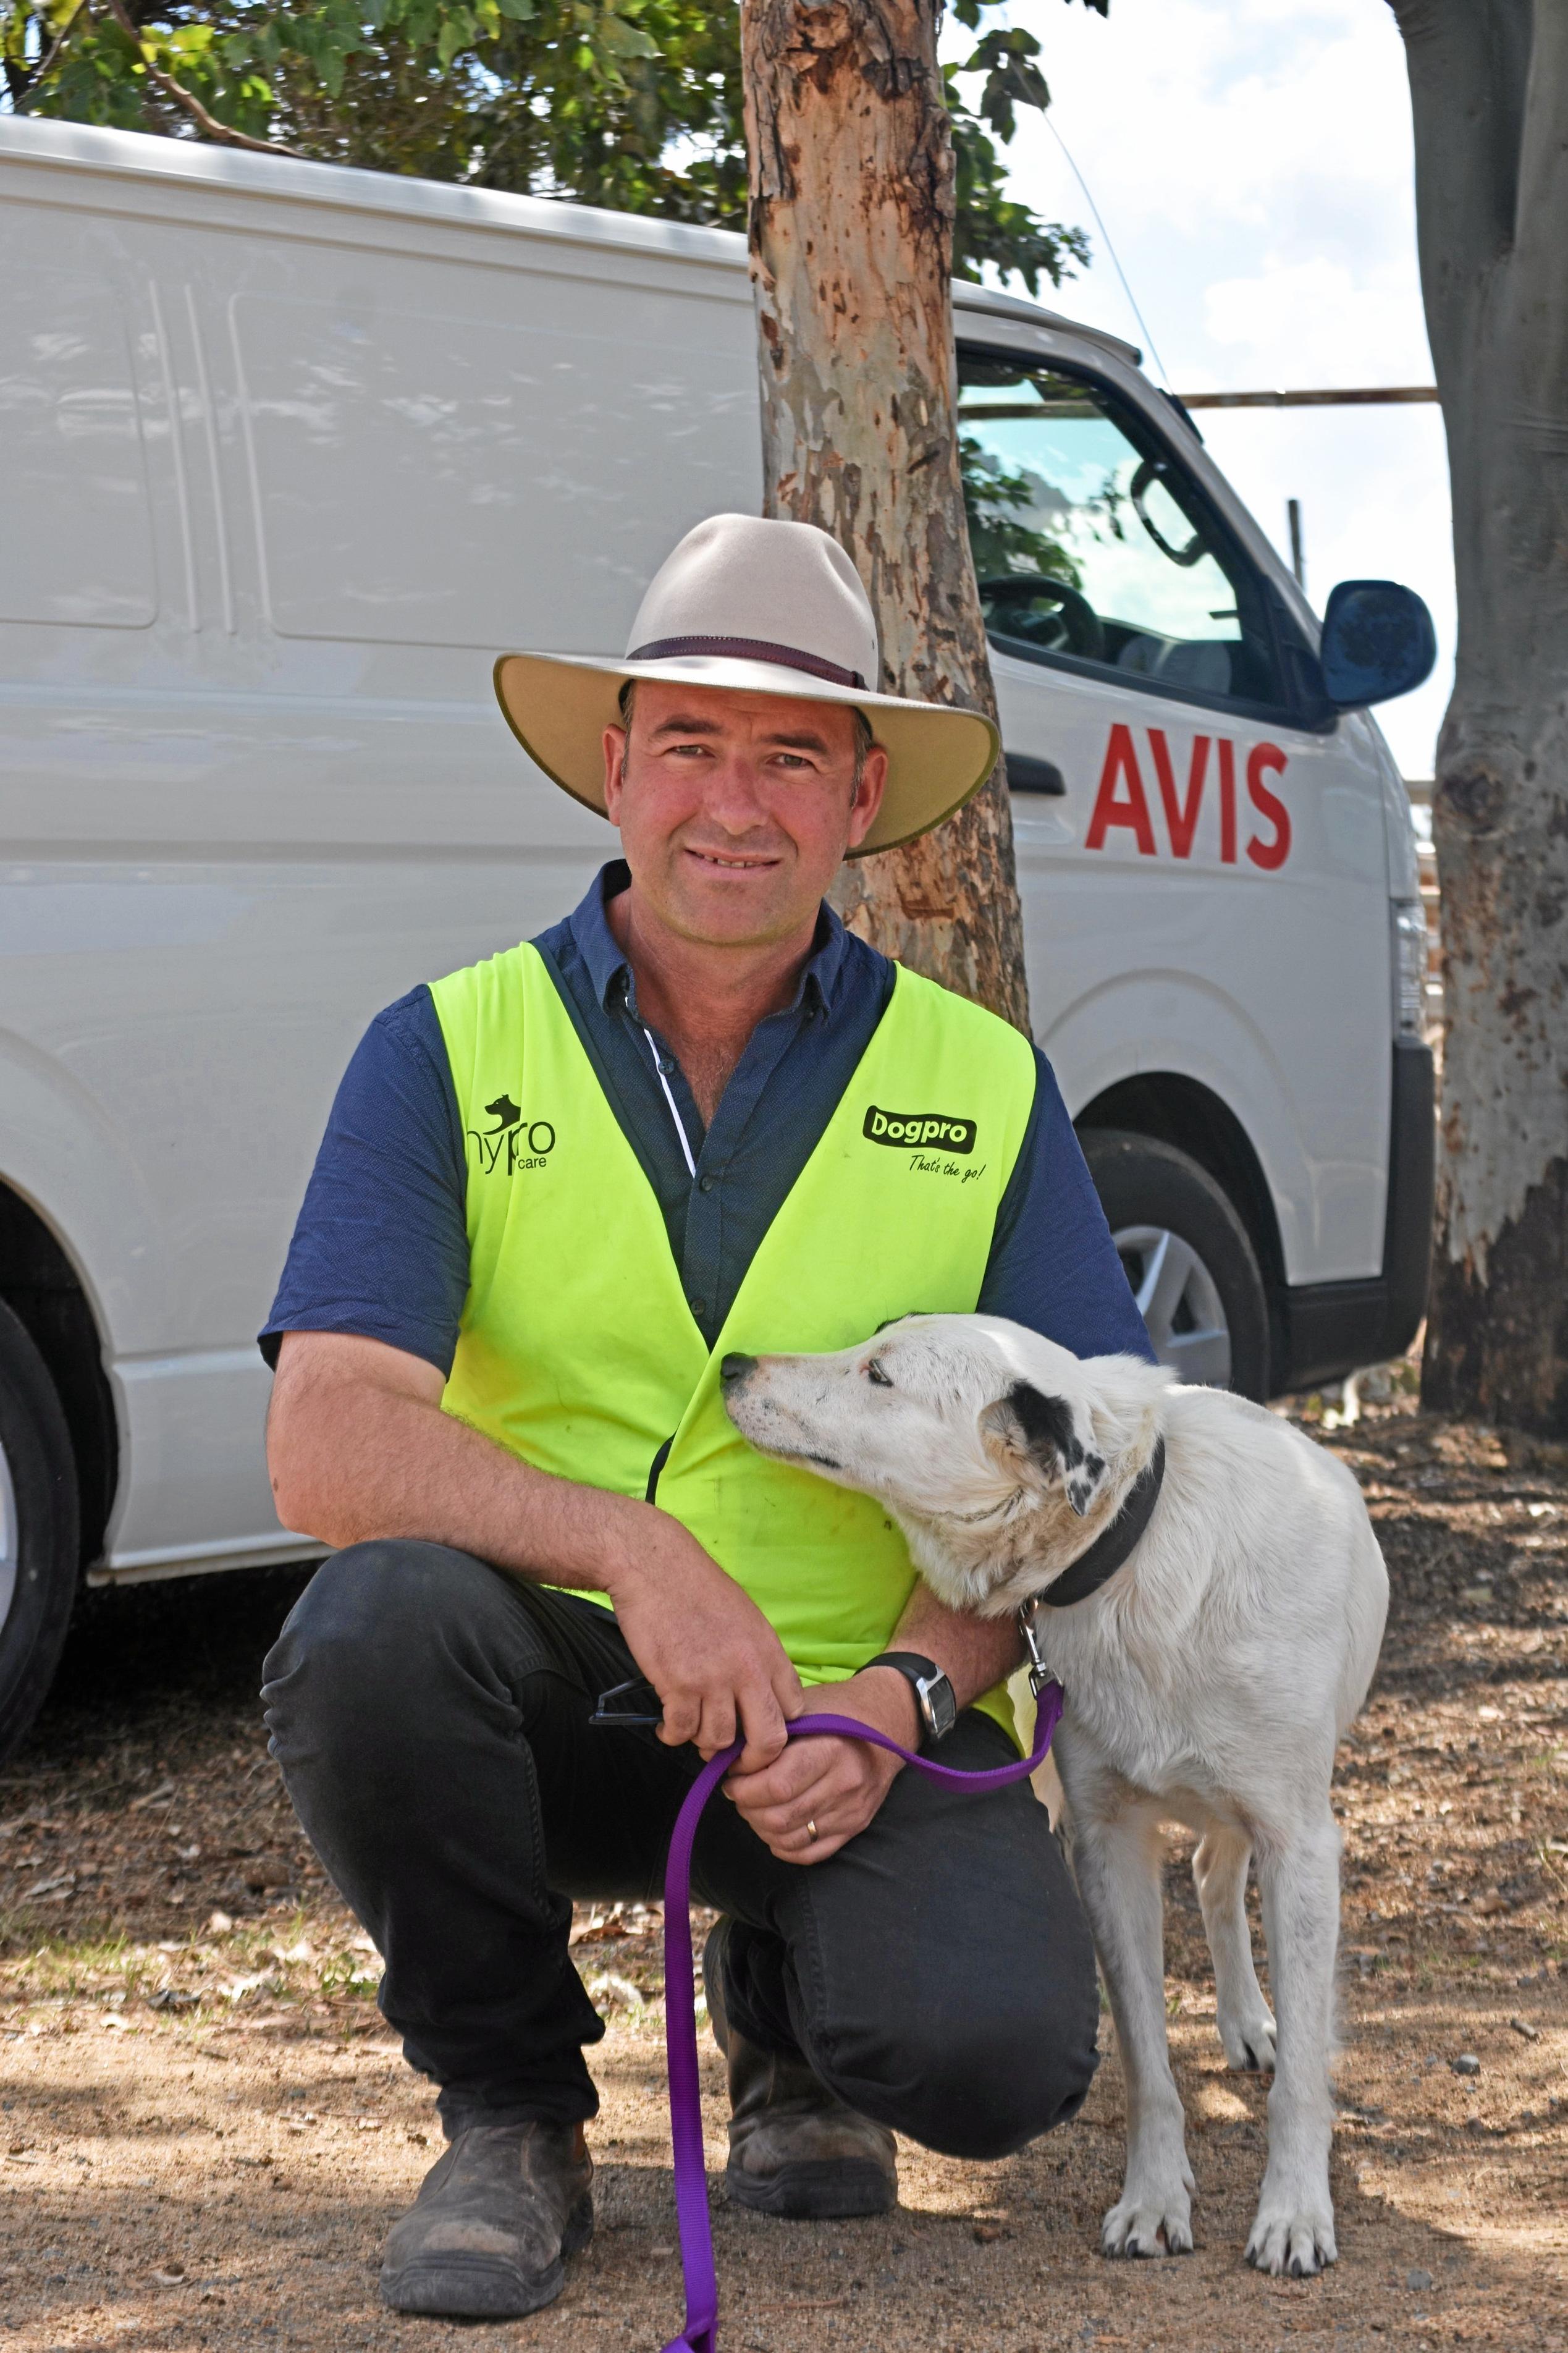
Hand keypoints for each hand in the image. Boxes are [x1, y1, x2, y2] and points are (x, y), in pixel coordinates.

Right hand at [602, 1504, 802, 1768]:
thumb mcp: (746, 1619)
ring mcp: (713, 1680)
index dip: (777, 1730)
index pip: (794, 1711)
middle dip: (751, 1759)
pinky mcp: (677, 1684)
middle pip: (768, 1740)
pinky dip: (672, 1734)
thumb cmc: (697, 1588)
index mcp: (769, 1652)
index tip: (757, 1734)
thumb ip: (757, 1659)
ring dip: (703, 1742)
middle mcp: (747, 1670)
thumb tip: (758, 1697)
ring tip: (691, 1729)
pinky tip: (667, 1724)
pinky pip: (681, 1732)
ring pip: (719, 1740)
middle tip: (732, 1759)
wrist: (655, 1566)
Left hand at [723, 1665, 919, 1863]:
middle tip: (738, 1790)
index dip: (743, 1785)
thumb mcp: (803, 1707)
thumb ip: (768, 1733)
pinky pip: (809, 1853)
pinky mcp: (854, 1827)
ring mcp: (851, 1811)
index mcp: (830, 1750)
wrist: (887, 1722)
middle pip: (779, 1817)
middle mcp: (844, 1785)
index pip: (775, 1786)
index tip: (732, 1774)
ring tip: (754, 1805)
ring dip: (760, 1826)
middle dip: (746, 1806)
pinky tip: (774, 1824)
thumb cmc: (837, 1709)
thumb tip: (727, 1756)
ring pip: (789, 1838)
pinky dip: (782, 1844)